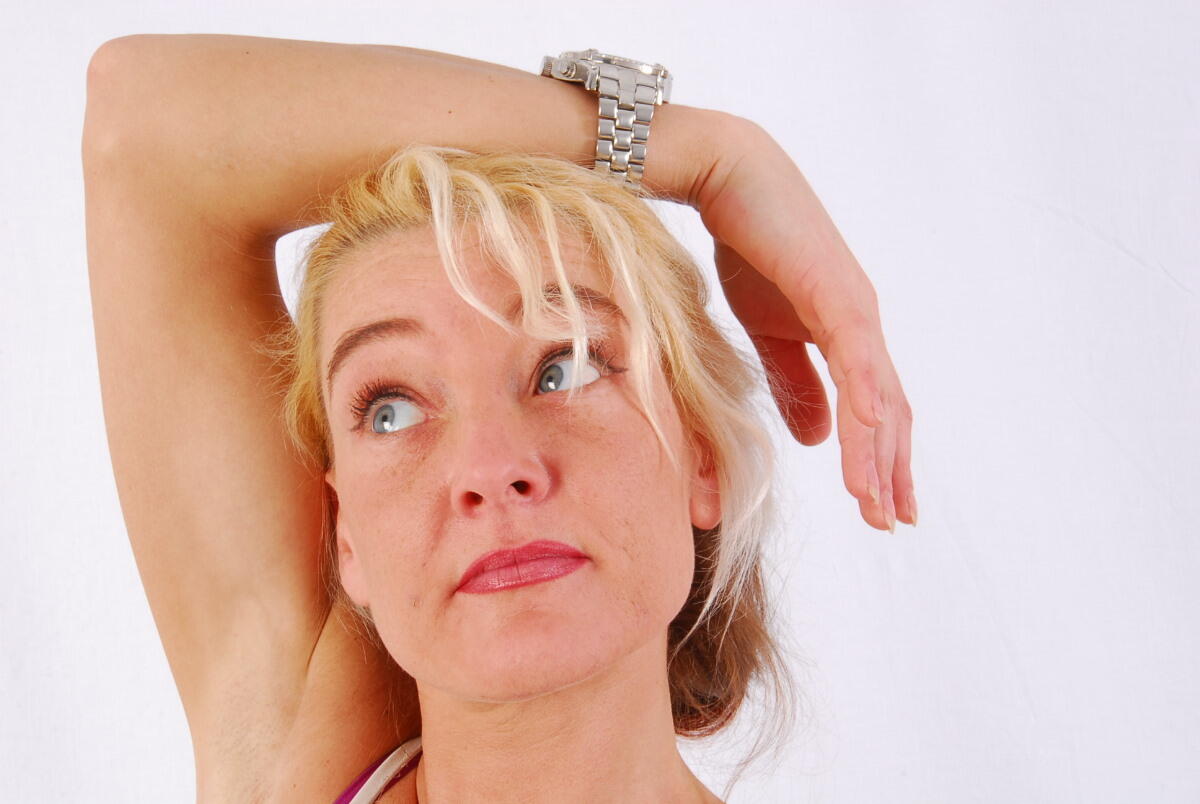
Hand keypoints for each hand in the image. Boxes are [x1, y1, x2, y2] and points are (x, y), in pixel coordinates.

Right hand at [692, 116, 914, 532]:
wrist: (729, 178)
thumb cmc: (748, 245)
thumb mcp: (767, 330)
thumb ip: (793, 381)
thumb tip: (816, 438)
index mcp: (845, 334)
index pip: (874, 408)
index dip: (879, 458)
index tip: (880, 506)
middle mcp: (861, 325)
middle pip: (889, 411)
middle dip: (891, 469)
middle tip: (894, 521)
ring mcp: (854, 308)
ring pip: (878, 396)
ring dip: (879, 454)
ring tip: (878, 504)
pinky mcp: (835, 293)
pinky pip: (855, 359)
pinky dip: (864, 402)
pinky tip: (868, 439)